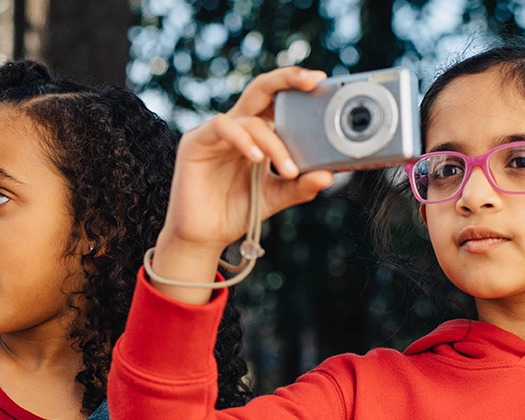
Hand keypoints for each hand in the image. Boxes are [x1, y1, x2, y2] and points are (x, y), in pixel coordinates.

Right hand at [151, 67, 335, 301]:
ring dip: (274, 142)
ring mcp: (216, 133)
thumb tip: (328, 176)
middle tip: (312, 81)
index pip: (277, 101)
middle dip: (288, 79)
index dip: (297, 88)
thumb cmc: (237, 211)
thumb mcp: (276, 197)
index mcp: (257, 134)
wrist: (204, 236)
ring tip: (289, 169)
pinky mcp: (196, 142)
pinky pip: (223, 127)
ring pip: (250, 118)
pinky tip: (257, 158)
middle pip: (262, 89)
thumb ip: (300, 186)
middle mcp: (238, 127)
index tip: (321, 82)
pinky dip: (244, 140)